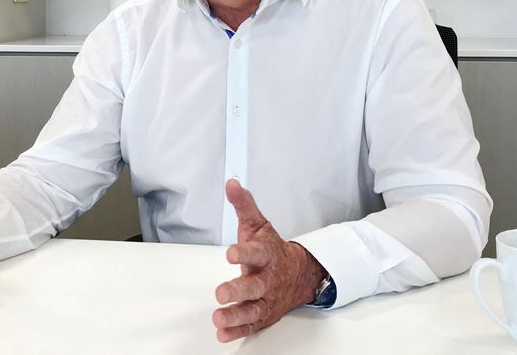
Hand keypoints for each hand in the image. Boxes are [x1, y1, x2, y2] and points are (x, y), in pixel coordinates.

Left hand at [212, 179, 325, 342]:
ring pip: (253, 309)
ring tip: (219, 317)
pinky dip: (237, 330)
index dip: (243, 253)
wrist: (297, 273)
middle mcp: (268, 279)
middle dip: (238, 289)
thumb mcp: (258, 224)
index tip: (230, 253)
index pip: (256, 253)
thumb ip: (244, 205)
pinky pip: (251, 325)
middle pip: (255, 286)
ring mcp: (266, 298)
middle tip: (221, 292)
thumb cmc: (271, 249)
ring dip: (236, 314)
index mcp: (266, 255)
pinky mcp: (263, 315)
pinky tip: (223, 332)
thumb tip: (232, 184)